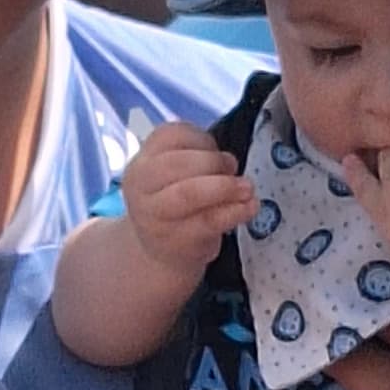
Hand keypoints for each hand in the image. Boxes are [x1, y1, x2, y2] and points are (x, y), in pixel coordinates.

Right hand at [122, 119, 253, 281]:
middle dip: (213, 162)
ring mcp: (156, 216)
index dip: (200, 138)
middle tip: (234, 168)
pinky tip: (249, 207)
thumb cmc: (173, 205)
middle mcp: (141, 187)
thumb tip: (228, 161)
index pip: (168, 136)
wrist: (160, 253)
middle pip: (176, 164)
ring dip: (225, 186)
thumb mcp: (174, 176)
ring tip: (246, 188)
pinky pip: (209, 221)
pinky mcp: (177, 240)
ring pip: (189, 193)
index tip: (216, 149)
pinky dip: (235, 211)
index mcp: (141, 162)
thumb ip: (197, 159)